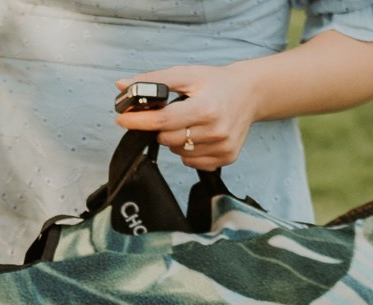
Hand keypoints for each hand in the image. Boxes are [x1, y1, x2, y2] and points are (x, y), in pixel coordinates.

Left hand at [115, 63, 266, 171]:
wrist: (250, 93)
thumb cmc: (216, 82)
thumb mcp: (187, 74)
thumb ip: (154, 80)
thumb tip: (122, 85)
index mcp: (206, 108)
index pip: (163, 120)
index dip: (139, 121)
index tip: (122, 119)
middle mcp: (216, 130)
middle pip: (167, 139)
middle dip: (161, 128)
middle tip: (170, 115)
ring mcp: (222, 147)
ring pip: (178, 152)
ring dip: (175, 140)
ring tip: (189, 122)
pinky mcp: (226, 157)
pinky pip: (193, 162)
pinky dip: (188, 151)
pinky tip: (199, 135)